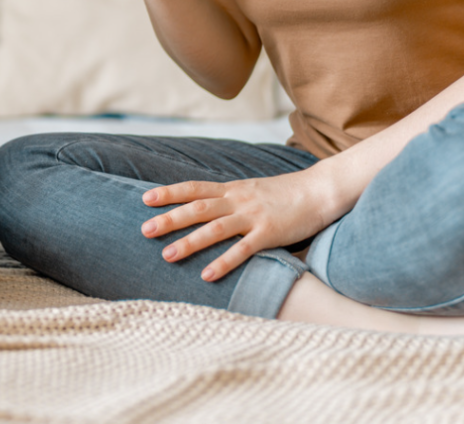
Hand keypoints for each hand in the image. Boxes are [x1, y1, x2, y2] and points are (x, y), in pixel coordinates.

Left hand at [140, 168, 333, 280]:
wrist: (319, 191)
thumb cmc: (285, 194)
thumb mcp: (253, 191)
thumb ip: (232, 200)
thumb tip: (209, 212)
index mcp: (232, 189)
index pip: (194, 188)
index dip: (169, 192)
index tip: (146, 199)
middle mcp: (238, 200)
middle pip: (197, 207)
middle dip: (170, 218)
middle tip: (144, 230)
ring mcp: (253, 216)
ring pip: (214, 228)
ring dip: (189, 242)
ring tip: (167, 256)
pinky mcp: (269, 233)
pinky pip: (242, 250)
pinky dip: (223, 262)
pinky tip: (207, 275)